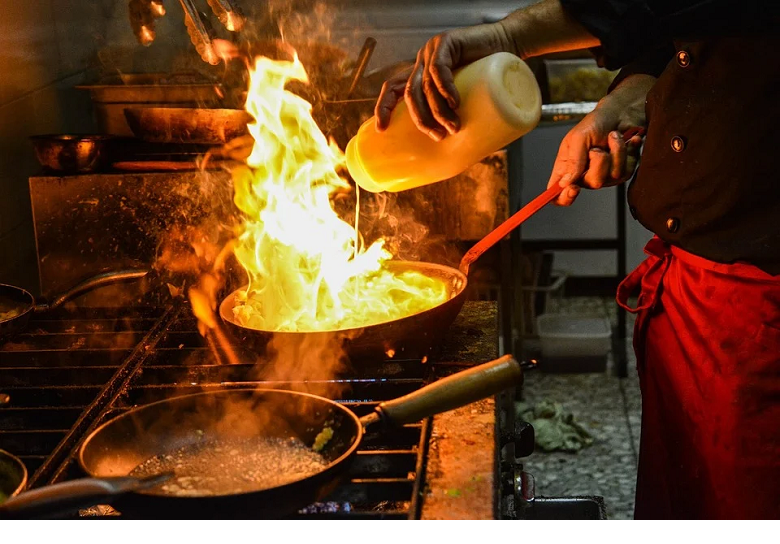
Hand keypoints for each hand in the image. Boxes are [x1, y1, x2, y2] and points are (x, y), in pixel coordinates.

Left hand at [374, 24, 514, 140]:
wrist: (510, 42)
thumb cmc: (490, 74)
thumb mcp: (467, 96)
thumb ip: (458, 113)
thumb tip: (460, 153)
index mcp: (420, 74)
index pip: (392, 88)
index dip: (384, 107)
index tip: (382, 130)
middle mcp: (421, 62)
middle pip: (410, 94)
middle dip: (421, 119)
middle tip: (438, 137)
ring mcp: (432, 51)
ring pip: (425, 86)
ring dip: (437, 110)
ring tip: (453, 127)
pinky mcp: (446, 43)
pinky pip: (439, 69)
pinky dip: (445, 88)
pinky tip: (455, 102)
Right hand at [547, 74, 655, 205]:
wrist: (619, 113)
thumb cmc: (594, 123)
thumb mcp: (578, 137)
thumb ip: (573, 160)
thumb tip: (565, 183)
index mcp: (566, 169)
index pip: (559, 195)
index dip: (564, 198)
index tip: (573, 188)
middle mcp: (584, 176)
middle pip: (592, 184)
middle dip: (599, 162)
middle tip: (597, 147)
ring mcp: (605, 175)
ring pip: (613, 176)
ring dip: (616, 151)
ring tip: (613, 136)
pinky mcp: (622, 171)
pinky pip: (627, 170)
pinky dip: (628, 151)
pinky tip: (628, 140)